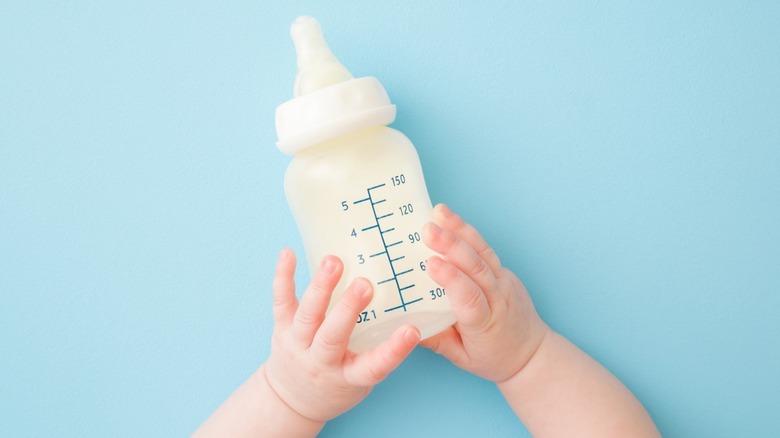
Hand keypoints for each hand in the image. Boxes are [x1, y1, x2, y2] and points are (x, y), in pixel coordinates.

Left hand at [264, 249, 420, 422]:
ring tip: (333, 262)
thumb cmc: (337, 384)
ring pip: (308, 315)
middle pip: (333, 336)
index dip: (394, 350)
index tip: (412, 330)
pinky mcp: (281, 329)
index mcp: (348, 377)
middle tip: (364, 285)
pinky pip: (281, 302)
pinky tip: (288, 253)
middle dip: (348, 309)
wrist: (291, 401)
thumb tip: (412, 308)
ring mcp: (298, 344)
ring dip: (321, 286)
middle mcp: (321, 362)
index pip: (374, 367)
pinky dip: (283, 277)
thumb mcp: (361, 378)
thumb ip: (379, 347)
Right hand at [421, 204, 549, 382]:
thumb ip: (435, 340)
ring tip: (439, 213)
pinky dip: (467, 232)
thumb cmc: (493, 358)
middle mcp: (498, 298)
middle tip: (427, 230)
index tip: (431, 263)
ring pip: (482, 252)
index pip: (469, 296)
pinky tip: (449, 218)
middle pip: (476, 267)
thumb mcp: (460, 358)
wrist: (531, 353)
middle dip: (452, 245)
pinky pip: (485, 249)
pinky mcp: (505, 271)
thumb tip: (403, 327)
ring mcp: (504, 281)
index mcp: (485, 323)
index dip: (451, 278)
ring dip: (460, 230)